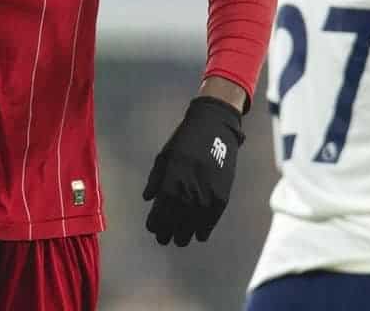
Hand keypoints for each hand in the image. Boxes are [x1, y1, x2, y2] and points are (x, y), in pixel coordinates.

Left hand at [143, 97, 244, 245]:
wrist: (214, 129)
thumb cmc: (184, 141)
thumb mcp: (163, 156)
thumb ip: (155, 180)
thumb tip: (147, 199)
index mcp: (171, 181)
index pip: (160, 212)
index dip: (155, 224)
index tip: (153, 229)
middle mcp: (189, 192)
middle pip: (175, 222)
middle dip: (168, 232)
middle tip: (163, 239)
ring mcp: (207, 196)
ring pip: (193, 226)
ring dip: (185, 235)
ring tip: (179, 240)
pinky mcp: (222, 197)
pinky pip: (211, 220)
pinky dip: (204, 230)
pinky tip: (198, 236)